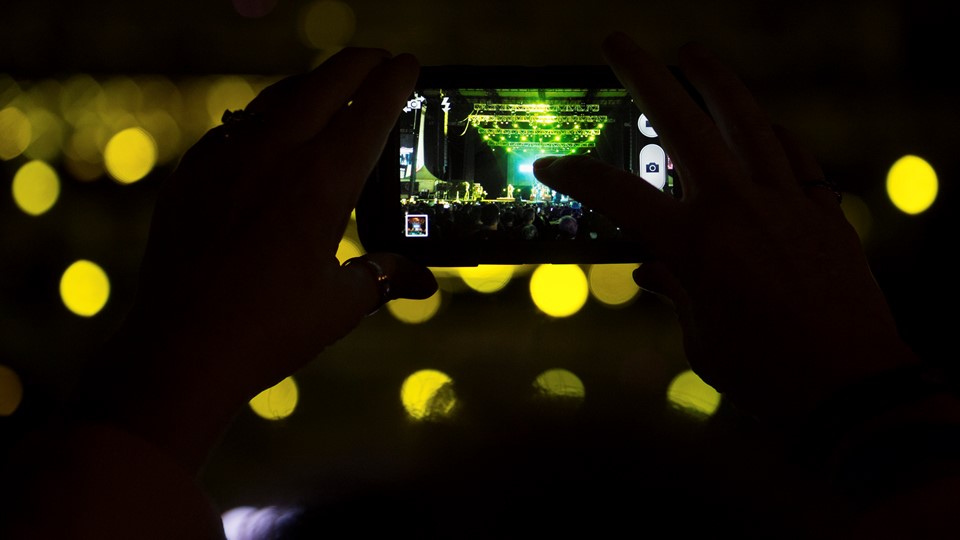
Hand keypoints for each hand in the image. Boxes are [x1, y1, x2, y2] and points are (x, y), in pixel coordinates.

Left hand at [82, 48, 436, 469]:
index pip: (370, 113)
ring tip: (329, 86)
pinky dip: (262, 119)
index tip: (408, 63)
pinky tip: (267, 132)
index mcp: (322, 183)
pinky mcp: (192, 175)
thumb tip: (422, 282)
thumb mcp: (340, 304)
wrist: (180, 347)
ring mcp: (227, 159)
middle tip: (377, 58)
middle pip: (323, 85)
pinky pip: (233, 129)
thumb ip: (383, 277)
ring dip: (309, 85)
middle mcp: (275, 156)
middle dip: (357, 64)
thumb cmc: (269, 329)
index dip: (393, 82)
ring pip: (275, 99)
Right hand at [534, 33, 917, 419]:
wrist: (853, 388)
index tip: (550, 165)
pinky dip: (770, 132)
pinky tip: (758, 124)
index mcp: (695, 246)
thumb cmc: (768, 375)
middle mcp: (737, 210)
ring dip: (714, 80)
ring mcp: (785, 202)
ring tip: (692, 52)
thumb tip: (652, 272)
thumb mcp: (703, 338)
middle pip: (682, 125)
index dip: (577, 176)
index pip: (619, 195)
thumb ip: (676, 293)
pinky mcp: (824, 210)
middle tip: (618, 42)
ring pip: (745, 121)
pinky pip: (793, 154)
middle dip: (644, 75)